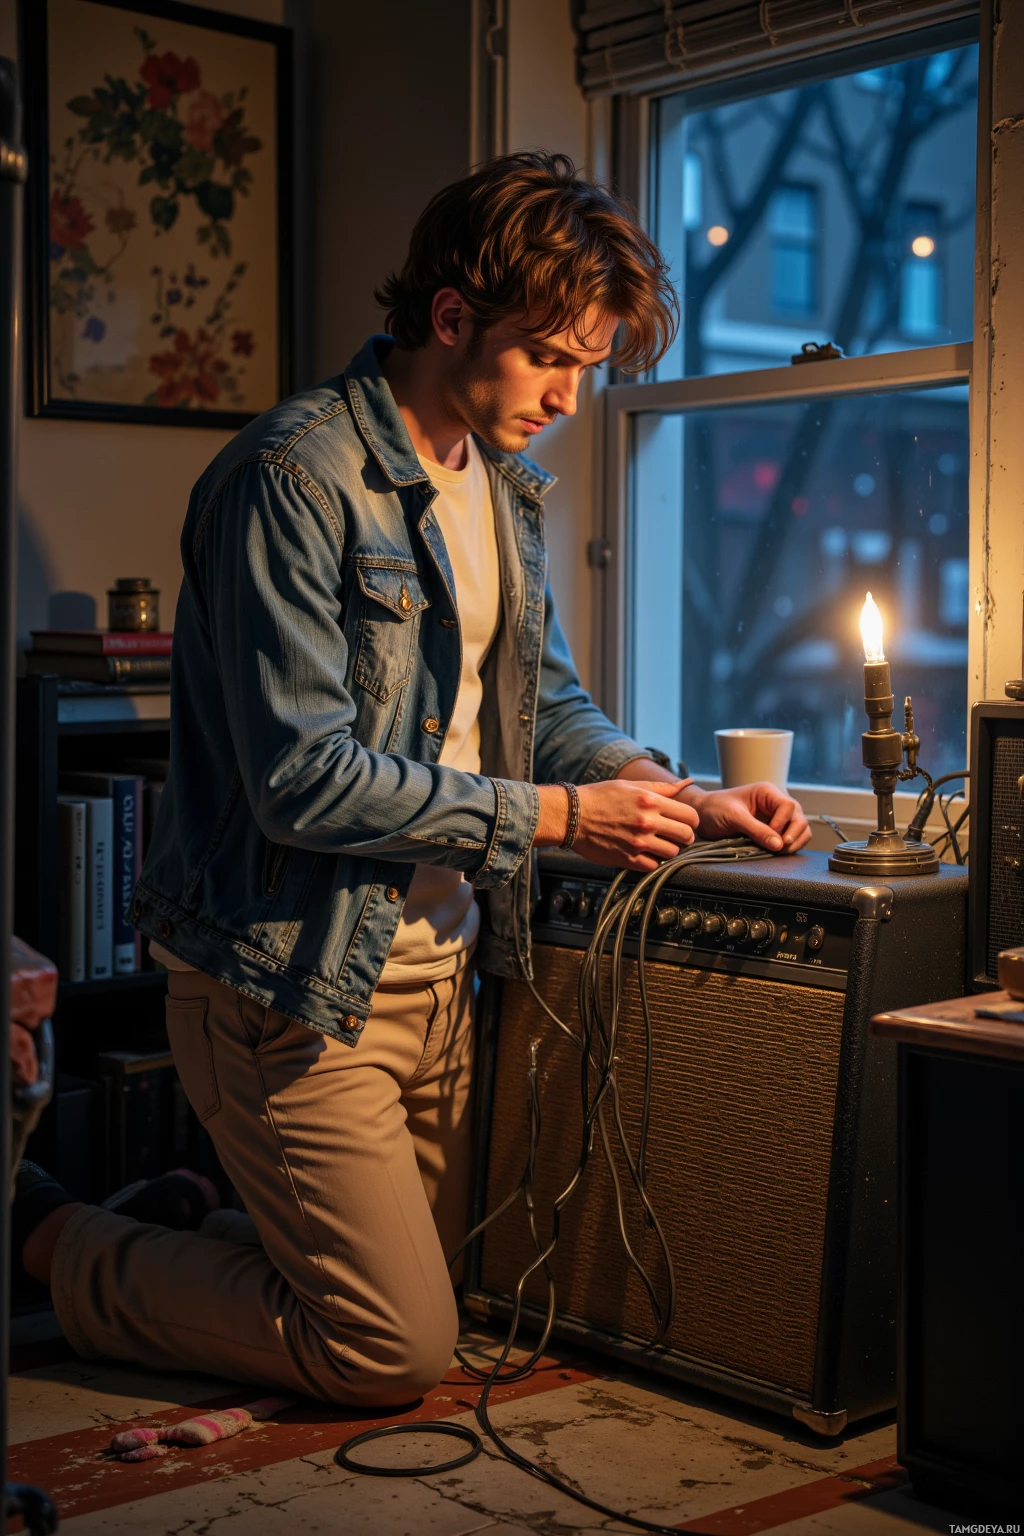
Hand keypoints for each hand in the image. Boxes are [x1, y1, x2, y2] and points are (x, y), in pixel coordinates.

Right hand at [534, 779, 699, 870]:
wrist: (572, 816)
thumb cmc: (600, 797)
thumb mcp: (630, 786)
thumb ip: (661, 788)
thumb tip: (686, 783)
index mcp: (650, 801)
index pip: (690, 816)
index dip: (691, 820)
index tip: (685, 822)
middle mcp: (647, 822)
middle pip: (686, 836)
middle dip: (684, 836)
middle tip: (675, 834)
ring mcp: (638, 842)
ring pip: (672, 852)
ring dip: (669, 849)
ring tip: (658, 843)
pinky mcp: (628, 859)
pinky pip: (654, 865)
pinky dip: (653, 860)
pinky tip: (645, 851)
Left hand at [683, 782, 810, 853]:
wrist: (702, 815)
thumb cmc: (714, 809)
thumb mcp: (733, 817)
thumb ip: (756, 829)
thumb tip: (778, 844)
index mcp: (767, 793)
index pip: (789, 806)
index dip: (782, 823)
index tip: (770, 836)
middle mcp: (775, 804)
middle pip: (799, 818)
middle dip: (793, 835)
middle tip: (780, 848)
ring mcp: (775, 818)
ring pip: (800, 829)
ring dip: (795, 842)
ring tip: (779, 851)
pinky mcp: (772, 831)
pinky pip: (791, 839)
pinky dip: (790, 846)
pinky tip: (778, 852)